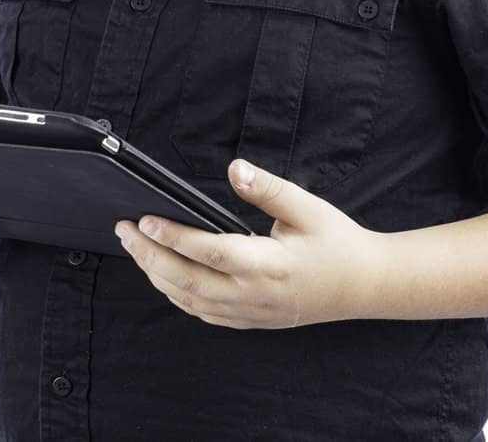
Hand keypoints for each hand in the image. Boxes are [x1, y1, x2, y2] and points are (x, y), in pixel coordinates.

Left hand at [114, 158, 386, 328]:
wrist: (365, 286)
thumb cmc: (337, 241)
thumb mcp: (308, 207)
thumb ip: (268, 188)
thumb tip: (235, 168)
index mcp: (269, 265)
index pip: (209, 252)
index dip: (173, 237)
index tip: (143, 219)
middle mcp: (254, 294)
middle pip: (187, 280)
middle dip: (149, 255)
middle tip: (122, 229)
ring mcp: (250, 312)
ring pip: (190, 300)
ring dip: (156, 275)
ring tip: (133, 246)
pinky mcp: (250, 320)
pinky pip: (202, 313)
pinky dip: (175, 294)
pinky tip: (160, 274)